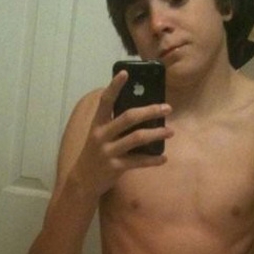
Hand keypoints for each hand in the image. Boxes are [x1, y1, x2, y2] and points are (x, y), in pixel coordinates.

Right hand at [74, 71, 173, 195]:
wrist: (82, 181)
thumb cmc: (95, 155)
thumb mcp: (99, 136)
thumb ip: (114, 125)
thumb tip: (141, 114)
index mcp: (97, 124)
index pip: (105, 101)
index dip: (115, 86)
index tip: (126, 73)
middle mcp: (101, 135)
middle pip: (128, 118)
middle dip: (150, 111)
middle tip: (167, 108)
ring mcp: (108, 151)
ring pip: (137, 138)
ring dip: (156, 134)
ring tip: (170, 131)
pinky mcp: (115, 167)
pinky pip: (139, 162)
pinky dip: (153, 160)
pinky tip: (163, 158)